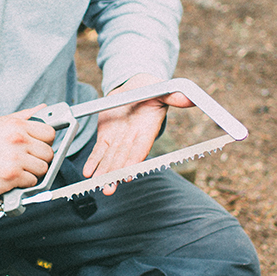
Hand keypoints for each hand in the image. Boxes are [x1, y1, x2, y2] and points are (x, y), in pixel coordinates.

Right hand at [0, 106, 55, 196]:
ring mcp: (15, 159)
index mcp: (16, 125)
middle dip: (40, 158)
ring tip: (20, 168)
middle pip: (48, 153)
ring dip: (33, 172)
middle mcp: (17, 140)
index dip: (46, 141)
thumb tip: (43, 108)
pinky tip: (13, 177)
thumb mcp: (0, 123)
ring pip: (43, 169)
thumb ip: (23, 116)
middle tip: (28, 160)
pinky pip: (33, 181)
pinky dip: (25, 182)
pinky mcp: (12, 176)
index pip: (49, 133)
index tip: (40, 146)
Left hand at [82, 74, 193, 194]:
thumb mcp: (163, 90)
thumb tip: (189, 99)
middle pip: (123, 158)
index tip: (129, 173)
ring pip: (109, 158)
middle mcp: (132, 138)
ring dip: (103, 172)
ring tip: (97, 184)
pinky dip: (93, 161)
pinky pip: (99, 151)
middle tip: (109, 189)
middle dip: (115, 174)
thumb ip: (174, 97)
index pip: (140, 148)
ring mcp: (118, 138)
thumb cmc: (151, 90)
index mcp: (147, 130)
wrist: (135, 87)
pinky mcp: (106, 135)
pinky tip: (88, 172)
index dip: (134, 160)